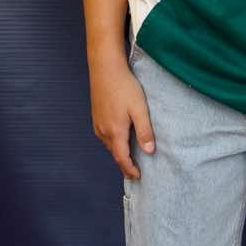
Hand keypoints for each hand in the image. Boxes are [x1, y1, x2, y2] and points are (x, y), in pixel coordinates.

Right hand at [90, 55, 155, 180]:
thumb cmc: (124, 86)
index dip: (129, 170)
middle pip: (114, 153)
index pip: (122, 159)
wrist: (105, 68)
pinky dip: (113, 143)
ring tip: (129, 157)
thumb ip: (144, 131)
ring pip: (108, 145)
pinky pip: (104, 136)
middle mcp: (103, 131)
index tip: (138, 176)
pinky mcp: (96, 116)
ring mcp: (97, 124)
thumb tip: (149, 152)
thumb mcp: (139, 109)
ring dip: (118, 153)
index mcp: (115, 131)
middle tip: (135, 170)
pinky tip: (120, 138)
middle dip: (124, 163)